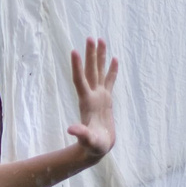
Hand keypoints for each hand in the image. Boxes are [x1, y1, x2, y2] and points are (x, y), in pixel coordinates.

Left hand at [66, 38, 117, 160]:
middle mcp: (91, 96)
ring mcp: (99, 97)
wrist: (96, 149)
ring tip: (100, 40)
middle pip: (90, 71)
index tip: (74, 51)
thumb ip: (81, 134)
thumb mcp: (88, 141)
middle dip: (90, 55)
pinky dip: (112, 70)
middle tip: (91, 37)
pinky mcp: (106, 100)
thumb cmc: (92, 147)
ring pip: (99, 72)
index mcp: (86, 102)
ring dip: (99, 57)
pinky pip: (109, 81)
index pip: (80, 80)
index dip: (77, 67)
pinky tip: (114, 59)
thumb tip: (71, 129)